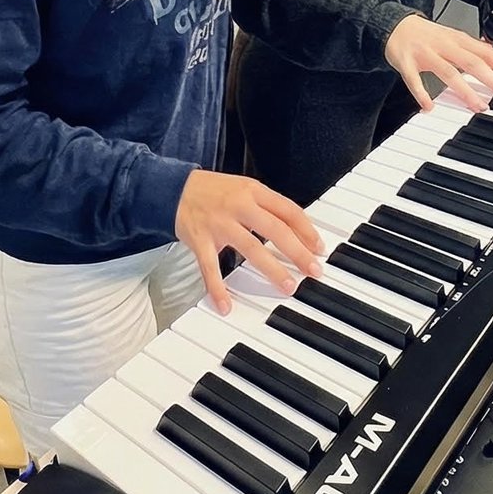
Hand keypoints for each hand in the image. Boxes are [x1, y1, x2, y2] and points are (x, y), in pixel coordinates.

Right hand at [175, 169, 325, 313]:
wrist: (173, 189)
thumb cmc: (213, 192)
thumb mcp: (244, 189)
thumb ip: (267, 207)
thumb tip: (297, 231)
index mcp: (253, 191)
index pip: (288, 210)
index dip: (307, 230)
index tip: (319, 248)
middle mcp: (239, 205)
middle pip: (275, 229)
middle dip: (298, 252)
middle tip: (313, 271)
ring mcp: (219, 223)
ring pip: (251, 248)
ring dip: (272, 269)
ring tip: (288, 287)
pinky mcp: (200, 239)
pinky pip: (210, 267)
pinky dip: (218, 288)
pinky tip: (226, 304)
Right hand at [384, 13, 492, 113]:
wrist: (395, 24)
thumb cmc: (428, 36)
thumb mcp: (454, 40)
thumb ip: (474, 53)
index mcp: (459, 39)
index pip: (489, 53)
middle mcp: (445, 45)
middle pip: (472, 62)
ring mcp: (426, 53)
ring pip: (448, 72)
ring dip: (465, 90)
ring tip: (479, 107)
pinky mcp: (406, 62)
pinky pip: (413, 79)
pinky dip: (421, 93)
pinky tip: (429, 107)